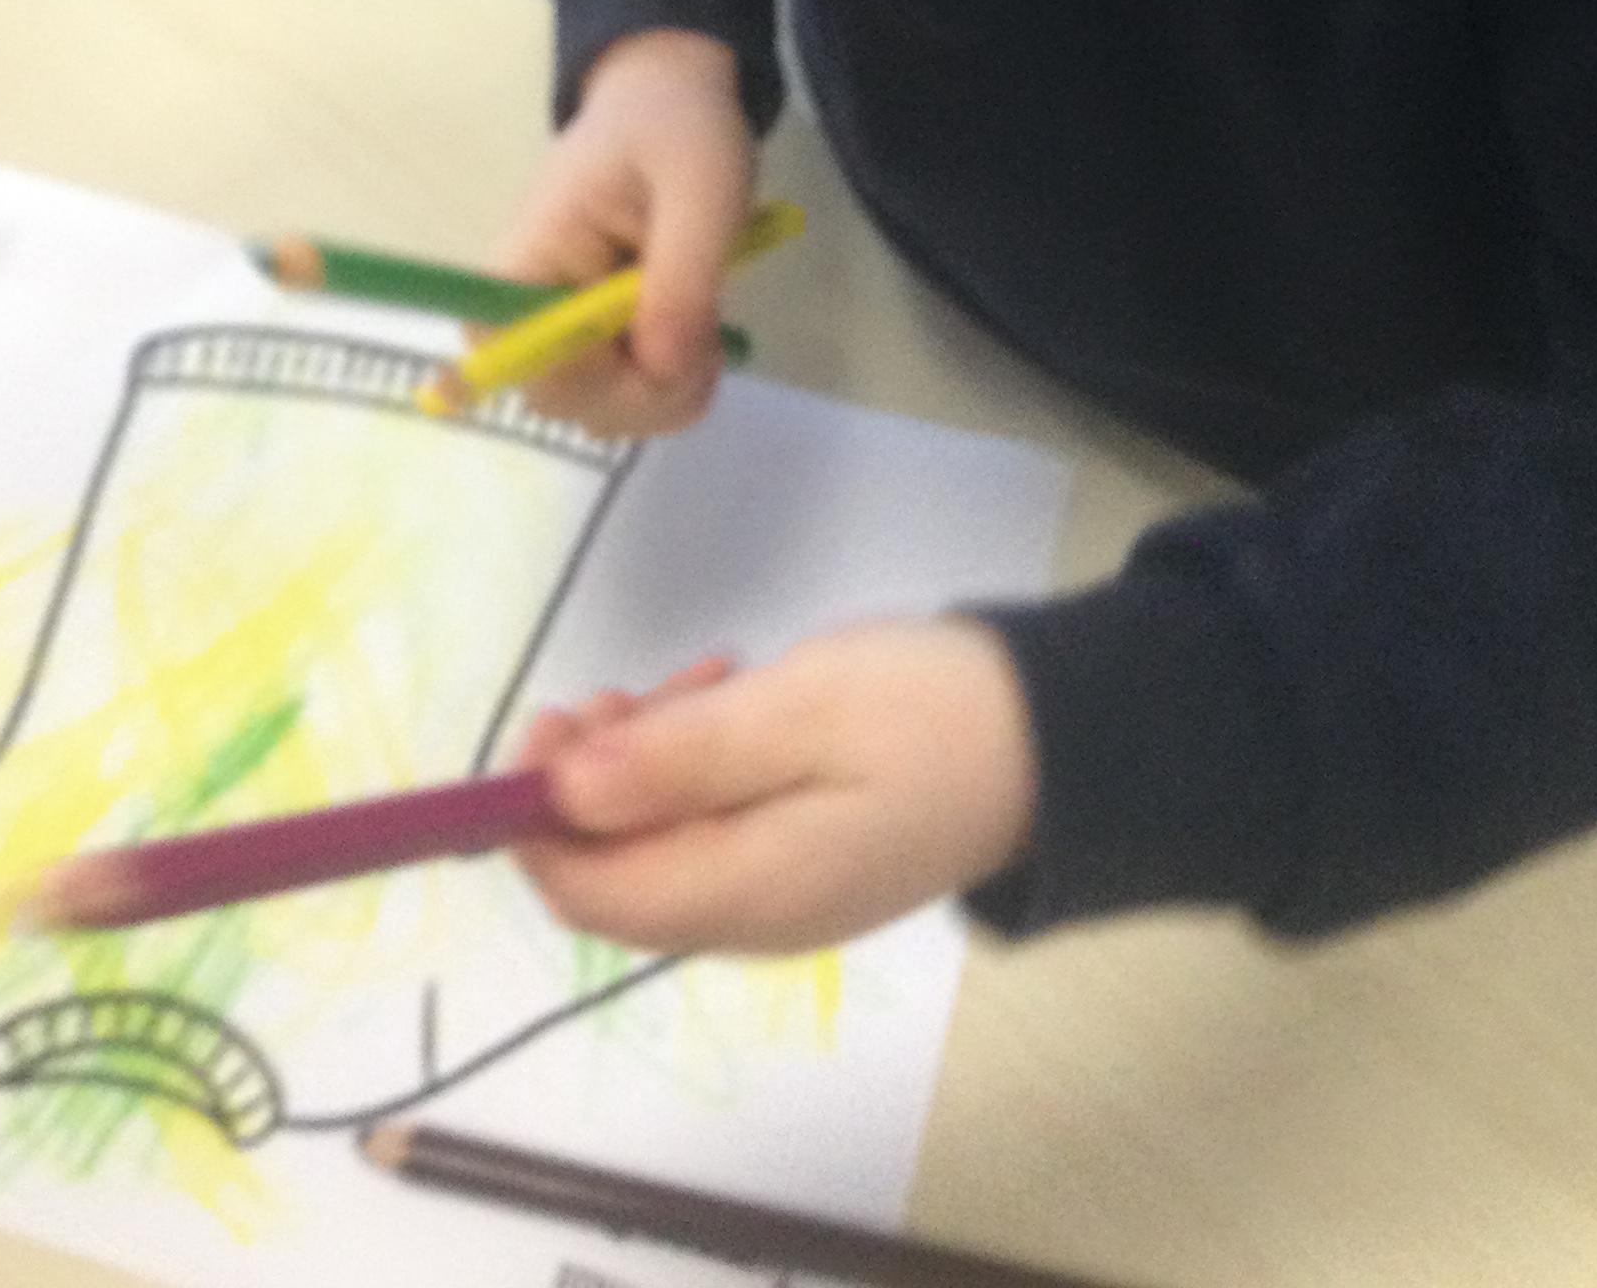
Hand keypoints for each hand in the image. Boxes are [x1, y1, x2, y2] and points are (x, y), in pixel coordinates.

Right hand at [495, 28, 757, 436]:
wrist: (671, 97)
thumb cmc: (678, 130)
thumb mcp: (701, 192)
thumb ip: (682, 281)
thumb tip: (664, 371)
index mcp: (528, 259)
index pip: (527, 363)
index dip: (602, 387)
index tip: (674, 362)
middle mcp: (521, 301)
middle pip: (563, 398)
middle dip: (646, 395)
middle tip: (711, 352)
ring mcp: (552, 319)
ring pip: (594, 406)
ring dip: (662, 395)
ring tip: (708, 340)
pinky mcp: (584, 331)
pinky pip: (614, 390)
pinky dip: (663, 386)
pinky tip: (694, 347)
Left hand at [513, 619, 1038, 954]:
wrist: (1061, 744)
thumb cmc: (930, 715)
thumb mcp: (797, 713)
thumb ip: (678, 758)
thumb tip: (562, 791)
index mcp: (744, 895)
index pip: (587, 896)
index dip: (535, 820)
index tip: (549, 722)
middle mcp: (750, 918)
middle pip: (616, 873)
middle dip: (592, 781)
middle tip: (627, 687)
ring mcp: (781, 893)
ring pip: (660, 841)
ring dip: (645, 760)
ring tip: (698, 678)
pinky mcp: (807, 859)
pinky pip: (712, 825)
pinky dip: (696, 763)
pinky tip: (732, 696)